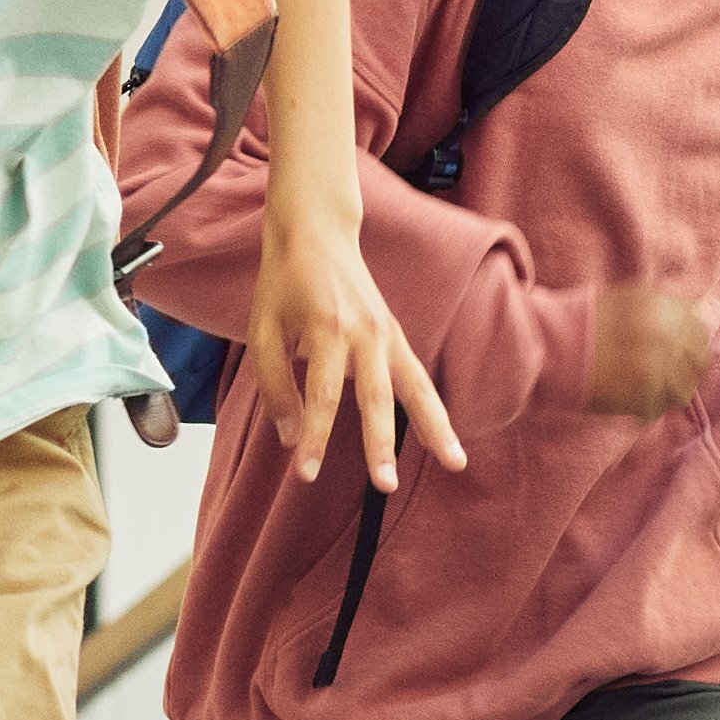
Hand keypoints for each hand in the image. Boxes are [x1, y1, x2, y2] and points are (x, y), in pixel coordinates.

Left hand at [239, 214, 463, 493]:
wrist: (316, 232)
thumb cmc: (283, 284)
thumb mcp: (263, 330)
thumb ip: (276, 385)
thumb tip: (290, 437)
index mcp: (326, 329)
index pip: (323, 397)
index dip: (315, 438)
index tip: (305, 474)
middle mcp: (364, 332)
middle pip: (377, 399)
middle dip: (381, 445)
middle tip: (385, 486)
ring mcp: (385, 332)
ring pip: (415, 387)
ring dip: (436, 428)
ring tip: (455, 464)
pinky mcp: (394, 334)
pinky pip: (416, 377)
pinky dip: (431, 409)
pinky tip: (442, 441)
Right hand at [580, 282, 719, 420]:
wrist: (549, 346)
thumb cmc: (583, 320)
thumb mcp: (628, 298)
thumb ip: (665, 307)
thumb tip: (698, 314)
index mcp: (662, 308)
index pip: (699, 329)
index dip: (689, 341)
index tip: (676, 348)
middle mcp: (665, 335)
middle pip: (699, 357)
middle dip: (687, 364)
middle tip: (665, 370)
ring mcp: (657, 368)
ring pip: (687, 385)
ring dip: (674, 386)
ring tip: (653, 387)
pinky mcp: (644, 396)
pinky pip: (665, 405)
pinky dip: (657, 404)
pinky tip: (641, 399)